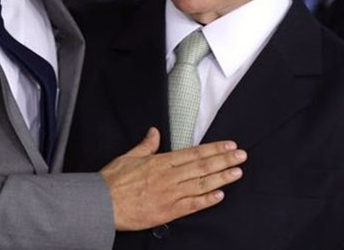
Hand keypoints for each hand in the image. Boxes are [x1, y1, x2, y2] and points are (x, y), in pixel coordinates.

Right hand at [100, 127, 245, 230]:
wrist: (102, 203)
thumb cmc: (112, 181)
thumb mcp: (128, 157)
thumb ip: (145, 145)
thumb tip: (154, 132)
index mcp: (160, 161)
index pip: (193, 153)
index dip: (214, 149)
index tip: (229, 145)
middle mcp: (168, 176)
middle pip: (202, 166)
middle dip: (224, 160)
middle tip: (241, 155)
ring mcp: (170, 194)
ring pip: (201, 184)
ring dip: (221, 177)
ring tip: (237, 172)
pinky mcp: (168, 211)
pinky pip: (192, 205)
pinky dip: (207, 200)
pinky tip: (220, 195)